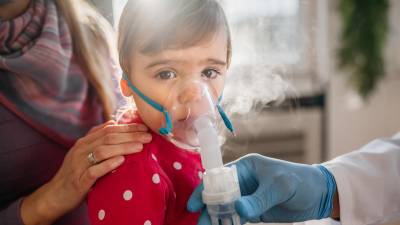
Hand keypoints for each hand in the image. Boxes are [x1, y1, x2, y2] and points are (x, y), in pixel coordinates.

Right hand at [20, 120, 151, 224]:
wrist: (55, 195)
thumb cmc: (75, 173)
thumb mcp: (84, 153)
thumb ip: (96, 138)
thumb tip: (113, 122)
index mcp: (84, 142)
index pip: (108, 129)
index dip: (127, 127)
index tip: (144, 127)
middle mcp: (81, 150)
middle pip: (108, 138)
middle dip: (130, 135)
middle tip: (148, 136)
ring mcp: (79, 165)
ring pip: (102, 151)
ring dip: (123, 147)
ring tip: (140, 147)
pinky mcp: (79, 180)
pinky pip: (94, 170)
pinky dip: (108, 164)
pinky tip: (121, 161)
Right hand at [187, 154, 336, 223]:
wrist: (319, 194)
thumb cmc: (300, 181)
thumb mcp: (280, 187)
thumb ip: (259, 199)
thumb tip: (238, 209)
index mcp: (245, 168)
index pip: (218, 177)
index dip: (204, 189)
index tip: (194, 204)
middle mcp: (243, 181)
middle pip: (218, 195)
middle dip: (207, 209)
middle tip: (199, 223)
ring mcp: (247, 197)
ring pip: (225, 209)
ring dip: (216, 219)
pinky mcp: (254, 211)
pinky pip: (236, 218)